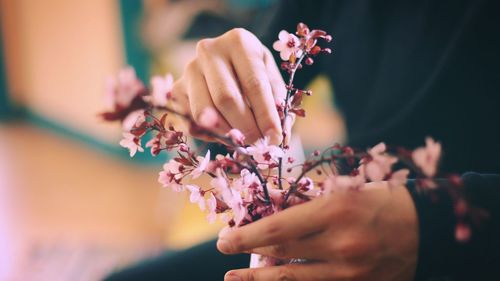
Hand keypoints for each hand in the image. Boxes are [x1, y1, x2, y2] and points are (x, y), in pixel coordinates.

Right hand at [172, 28, 286, 143]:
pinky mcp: (175, 91)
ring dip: (226, 134)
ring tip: (243, 141)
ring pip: (204, 113)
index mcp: (238, 42)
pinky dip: (210, 135)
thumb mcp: (271, 79)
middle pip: (226, 98)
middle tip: (258, 145)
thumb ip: (278, 104)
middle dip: (245, 128)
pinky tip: (224, 133)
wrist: (224, 64)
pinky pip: (191, 123)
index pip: (253, 84)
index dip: (266, 115)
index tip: (275, 138)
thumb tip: (278, 137)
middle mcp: (209, 51)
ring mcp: (188, 70)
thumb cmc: (253, 72)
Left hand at [217, 182, 418, 280]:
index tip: (224, 237)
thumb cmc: (382, 199)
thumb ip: (305, 199)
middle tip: (225, 250)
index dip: (246, 235)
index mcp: (336, 210)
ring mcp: (351, 272)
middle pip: (280, 254)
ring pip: (292, 280)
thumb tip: (267, 204)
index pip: (278, 228)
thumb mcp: (344, 189)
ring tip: (234, 279)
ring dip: (259, 279)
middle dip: (246, 253)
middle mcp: (340, 244)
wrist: (428, 228)